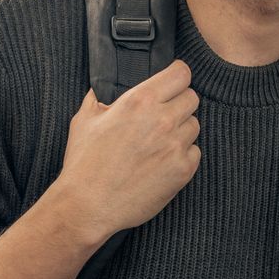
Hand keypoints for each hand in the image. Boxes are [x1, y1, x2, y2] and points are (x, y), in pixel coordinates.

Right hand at [50, 59, 200, 240]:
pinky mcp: (183, 170)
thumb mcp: (83, 121)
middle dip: (178, 103)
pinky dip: (182, 154)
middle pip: (191, 98)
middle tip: (161, 115)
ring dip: (180, 129)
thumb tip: (100, 90)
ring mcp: (175, 145)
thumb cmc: (84, 163)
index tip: (172, 82)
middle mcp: (162, 119)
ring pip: (194, 125)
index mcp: (138, 101)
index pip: (180, 74)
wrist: (88, 204)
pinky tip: (160, 161)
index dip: (177, 76)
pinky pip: (195, 152)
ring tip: (157, 142)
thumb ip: (97, 99)